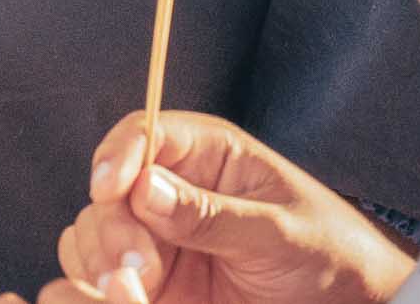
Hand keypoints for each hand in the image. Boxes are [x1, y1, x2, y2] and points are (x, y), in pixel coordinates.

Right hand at [0, 112, 415, 303]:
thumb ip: (213, 213)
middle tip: (140, 265)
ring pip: (92, 232)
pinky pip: (100, 277)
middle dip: (113, 226)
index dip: (118, 155)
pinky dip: (98, 288)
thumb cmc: (327, 252)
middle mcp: (173, 190)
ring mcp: (159, 239)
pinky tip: (128, 298)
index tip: (110, 188)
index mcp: (208, 155)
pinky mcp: (154, 283)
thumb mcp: (279, 231)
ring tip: (138, 288)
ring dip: (102, 259)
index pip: (144, 132)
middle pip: (109, 190)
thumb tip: (145, 188)